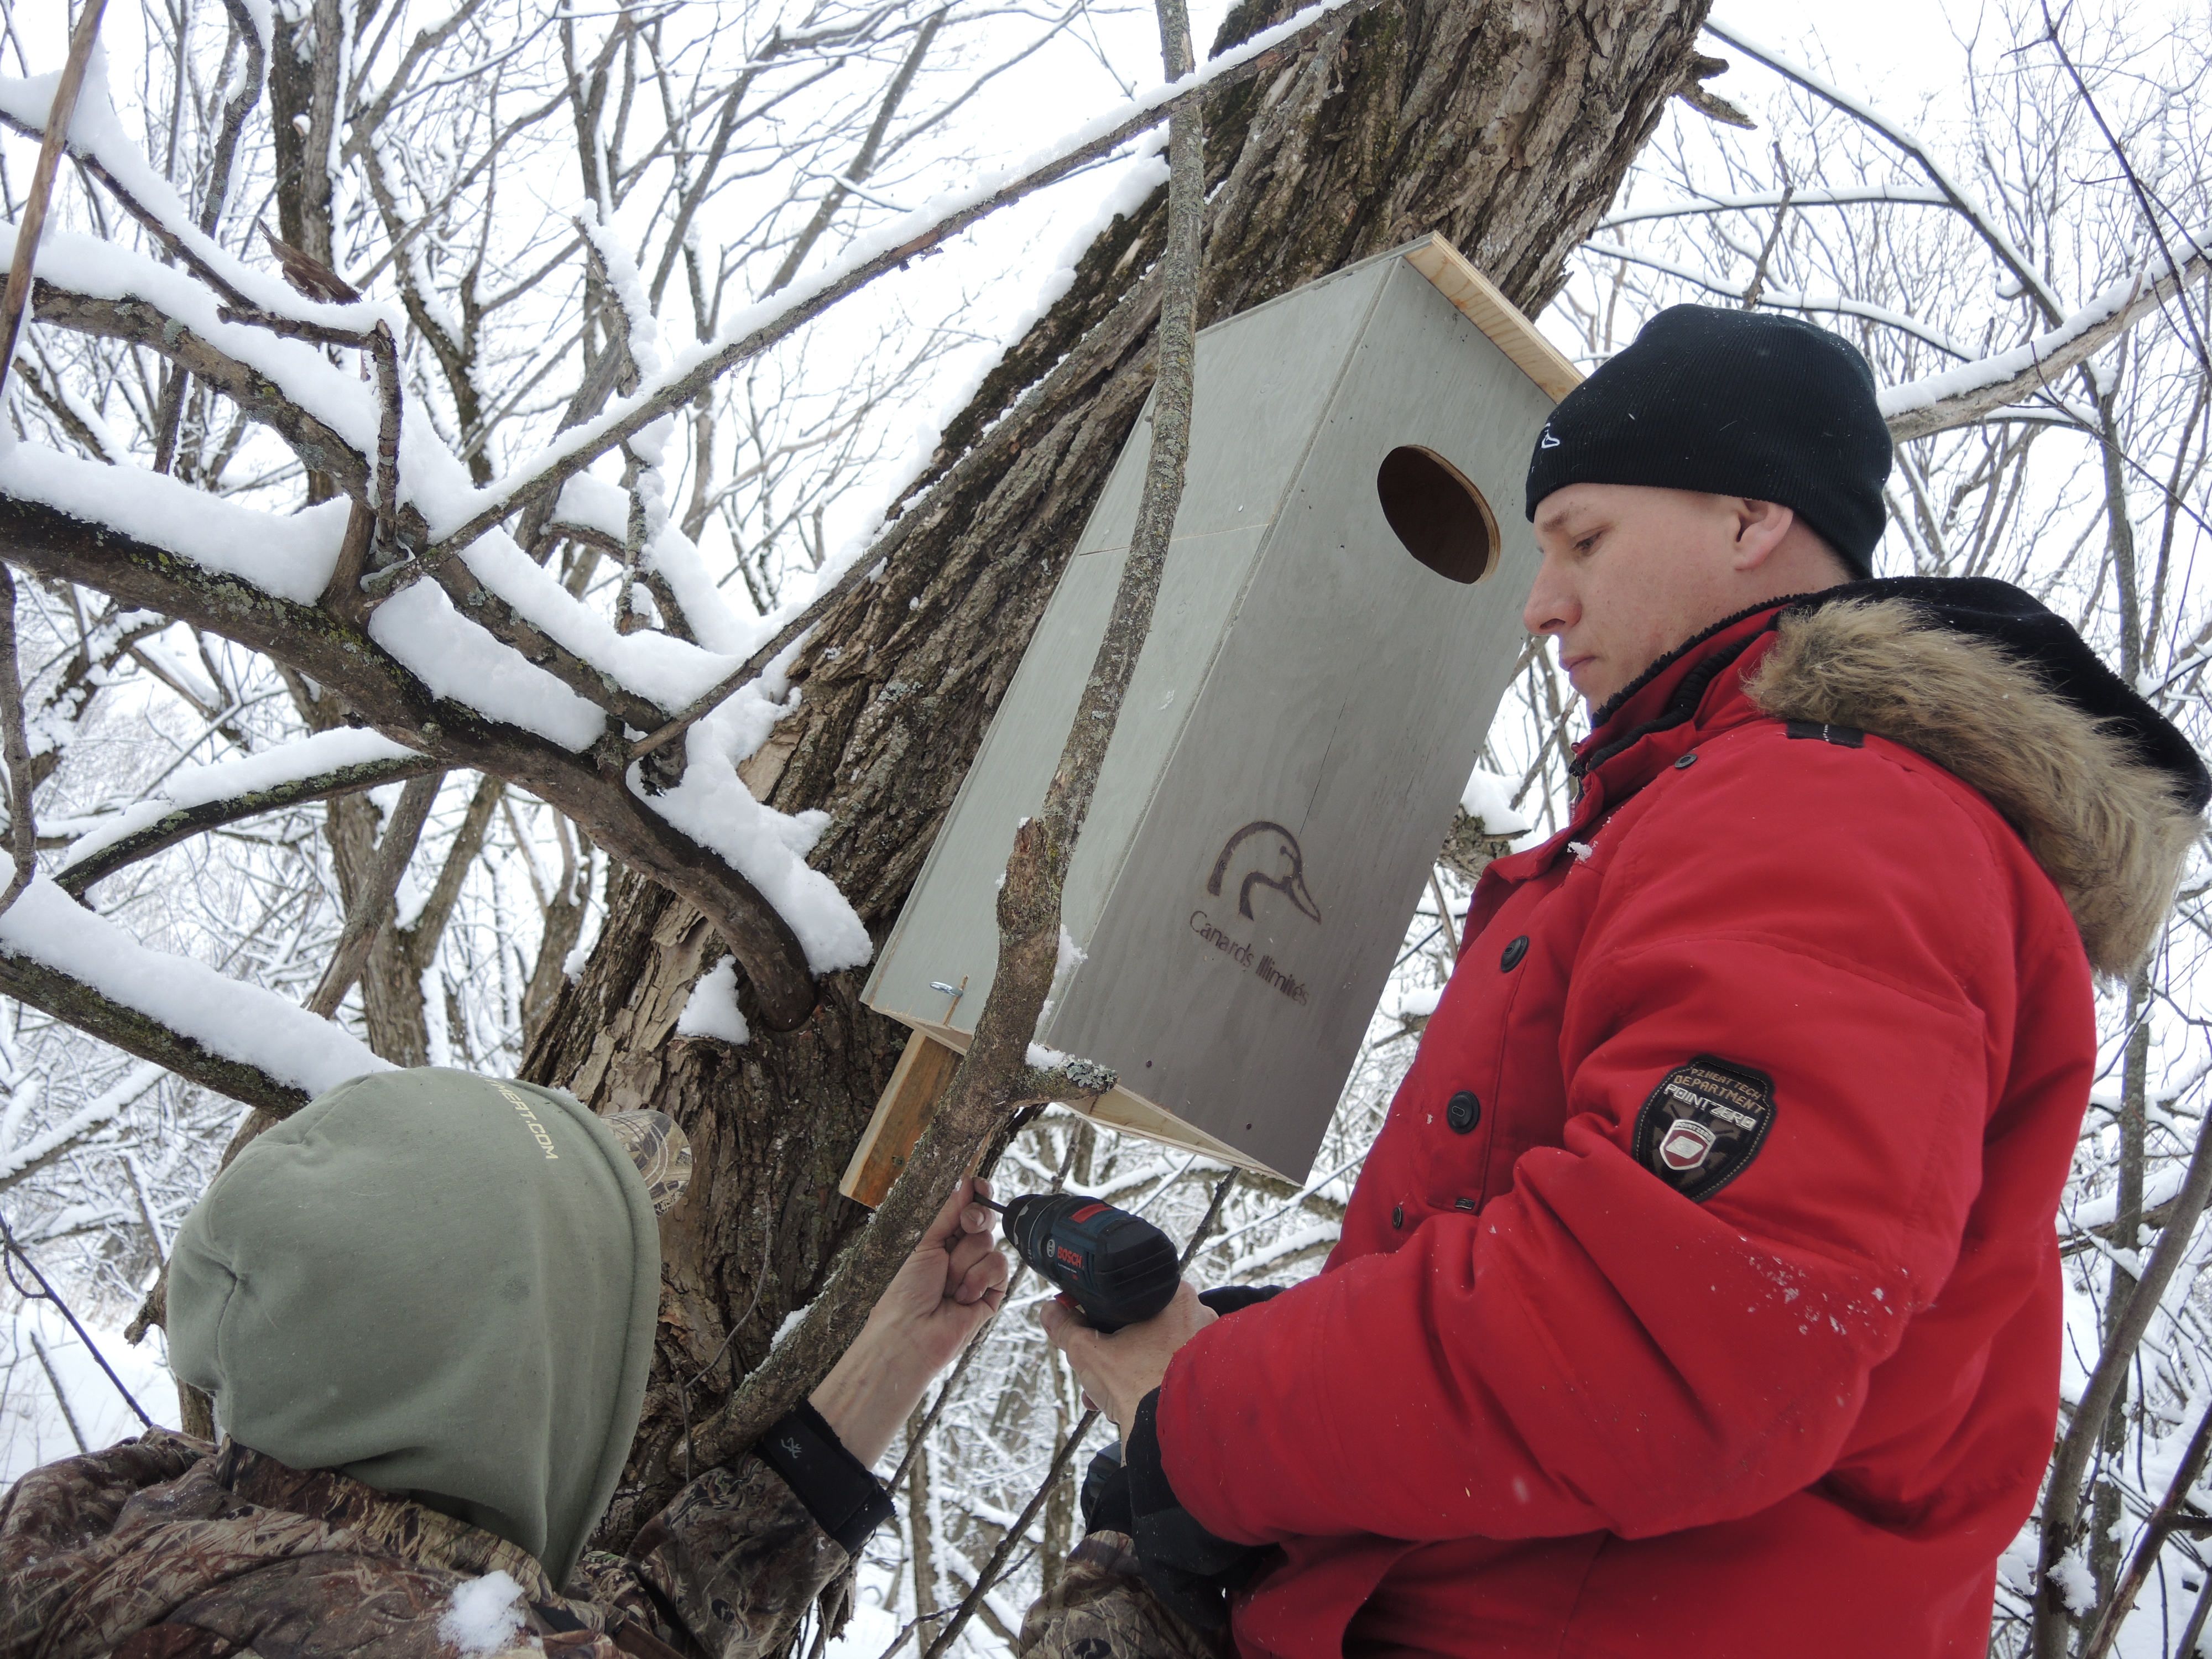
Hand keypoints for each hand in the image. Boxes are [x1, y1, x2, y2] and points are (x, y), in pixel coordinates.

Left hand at [811, 1178, 1008, 1466]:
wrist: (911, 1333)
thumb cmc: (906, 1292)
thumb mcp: (923, 1242)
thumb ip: (948, 1212)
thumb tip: (966, 1182)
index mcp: (940, 1238)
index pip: (967, 1207)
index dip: (976, 1195)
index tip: (978, 1188)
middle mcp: (960, 1253)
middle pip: (984, 1221)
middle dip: (973, 1222)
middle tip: (963, 1229)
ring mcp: (977, 1273)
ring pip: (990, 1244)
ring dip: (966, 1263)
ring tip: (947, 1284)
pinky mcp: (992, 1292)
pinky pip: (1000, 1267)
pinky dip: (979, 1279)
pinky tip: (962, 1296)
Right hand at [1042, 1280, 1215, 1446]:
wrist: (1167, 1436)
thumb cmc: (1137, 1387)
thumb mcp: (1088, 1352)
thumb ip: (1066, 1328)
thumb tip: (1050, 1312)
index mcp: (1176, 1298)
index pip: (1129, 1296)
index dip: (1100, 1312)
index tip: (1084, 1326)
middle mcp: (1197, 1317)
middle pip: (1139, 1326)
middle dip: (1109, 1350)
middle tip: (1092, 1366)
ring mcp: (1204, 1348)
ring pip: (1152, 1352)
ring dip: (1121, 1371)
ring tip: (1100, 1395)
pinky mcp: (1204, 1376)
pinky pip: (1166, 1371)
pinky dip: (1143, 1383)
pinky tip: (1121, 1405)